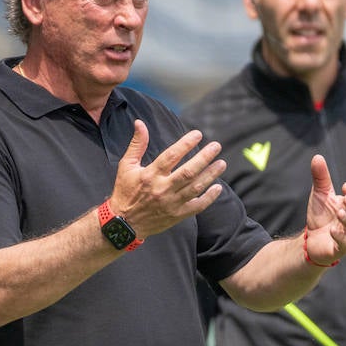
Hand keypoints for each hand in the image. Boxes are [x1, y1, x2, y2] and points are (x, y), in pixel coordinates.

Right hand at [108, 121, 226, 238]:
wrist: (124, 223)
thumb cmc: (125, 191)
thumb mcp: (126, 166)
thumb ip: (137, 144)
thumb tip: (140, 123)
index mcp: (150, 175)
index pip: (171, 156)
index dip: (185, 144)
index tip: (198, 134)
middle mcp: (162, 189)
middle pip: (187, 172)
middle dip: (204, 158)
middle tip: (216, 146)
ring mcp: (171, 203)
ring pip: (195, 188)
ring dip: (210, 175)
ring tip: (222, 163)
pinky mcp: (177, 215)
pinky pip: (196, 206)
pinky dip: (208, 198)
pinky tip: (218, 188)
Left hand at [301, 155, 345, 265]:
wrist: (310, 241)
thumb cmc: (321, 216)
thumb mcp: (320, 195)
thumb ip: (321, 178)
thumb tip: (317, 156)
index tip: (345, 186)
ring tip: (340, 213)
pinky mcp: (341, 249)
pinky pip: (345, 244)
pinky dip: (340, 237)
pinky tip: (333, 231)